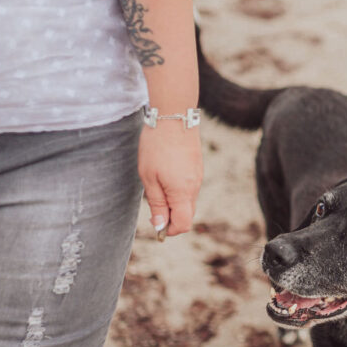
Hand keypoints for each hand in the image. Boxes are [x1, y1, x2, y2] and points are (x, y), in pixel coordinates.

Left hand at [138, 123, 202, 237]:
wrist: (174, 116)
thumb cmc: (157, 146)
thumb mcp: (149, 178)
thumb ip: (156, 204)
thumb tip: (160, 226)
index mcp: (182, 193)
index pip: (183, 224)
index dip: (170, 230)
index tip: (156, 224)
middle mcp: (194, 188)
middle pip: (187, 214)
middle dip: (171, 217)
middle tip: (153, 206)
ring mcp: (197, 177)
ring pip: (188, 201)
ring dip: (173, 202)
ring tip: (156, 185)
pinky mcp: (197, 168)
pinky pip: (189, 188)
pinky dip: (178, 190)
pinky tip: (164, 175)